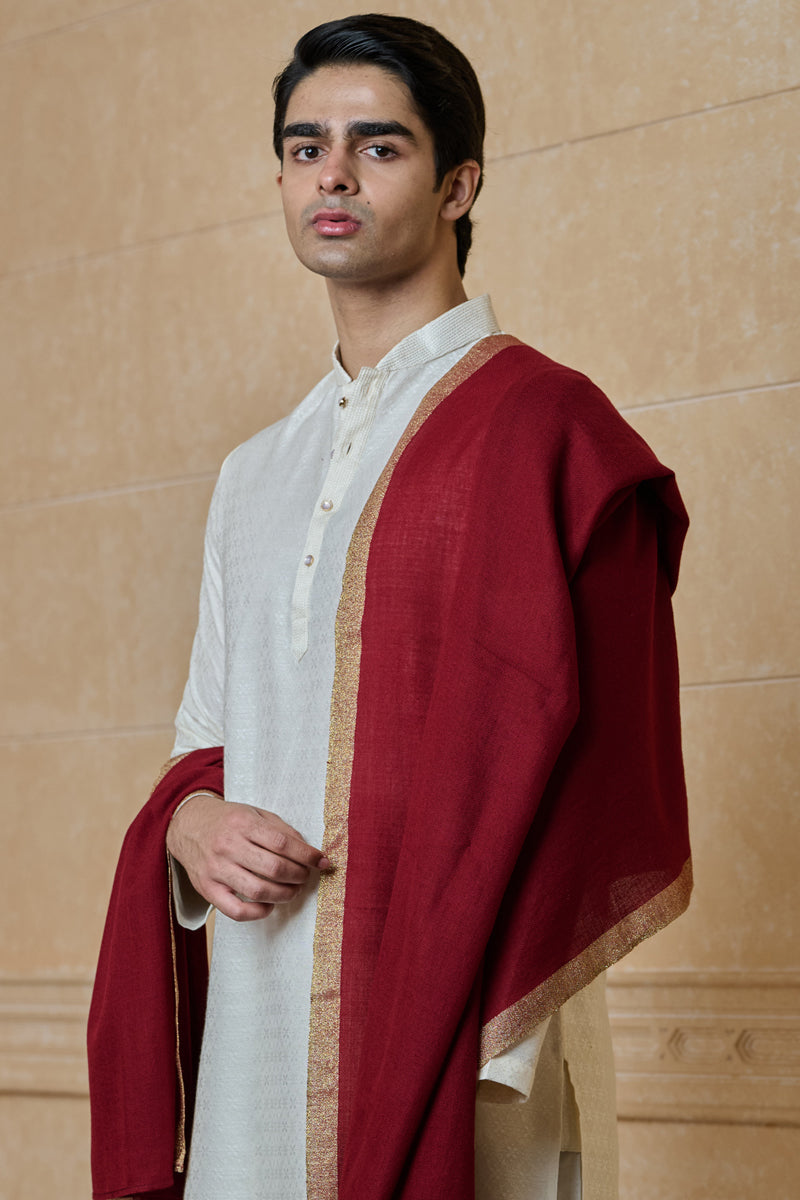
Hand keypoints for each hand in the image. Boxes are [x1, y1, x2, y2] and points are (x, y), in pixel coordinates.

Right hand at [166, 792, 330, 921]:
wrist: (187, 825)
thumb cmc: (227, 820)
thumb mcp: (254, 813)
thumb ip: (281, 830)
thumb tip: (308, 851)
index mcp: (243, 823)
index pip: (283, 843)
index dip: (307, 855)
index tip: (322, 861)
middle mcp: (228, 846)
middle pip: (273, 869)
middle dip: (298, 876)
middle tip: (305, 876)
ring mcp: (216, 869)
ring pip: (258, 891)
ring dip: (284, 894)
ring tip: (292, 890)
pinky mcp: (207, 889)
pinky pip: (236, 911)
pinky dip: (258, 912)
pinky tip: (270, 905)